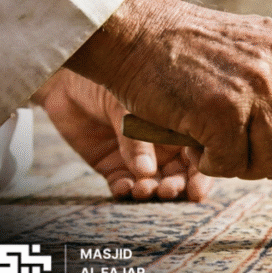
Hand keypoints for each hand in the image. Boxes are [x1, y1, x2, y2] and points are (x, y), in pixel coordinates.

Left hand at [32, 69, 211, 200]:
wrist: (71, 79)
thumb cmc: (109, 83)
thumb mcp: (127, 106)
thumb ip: (138, 140)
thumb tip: (147, 173)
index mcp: (178, 129)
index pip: (196, 158)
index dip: (200, 177)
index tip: (195, 191)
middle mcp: (163, 148)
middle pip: (178, 176)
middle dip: (175, 187)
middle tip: (167, 190)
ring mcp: (138, 160)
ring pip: (152, 185)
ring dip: (151, 192)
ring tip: (144, 190)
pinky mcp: (112, 167)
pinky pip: (122, 186)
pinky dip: (125, 191)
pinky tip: (124, 187)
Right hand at [65, 0, 271, 183]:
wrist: (138, 32)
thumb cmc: (196, 53)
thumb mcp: (262, 52)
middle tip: (266, 161)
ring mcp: (259, 84)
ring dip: (248, 165)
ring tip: (219, 139)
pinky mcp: (224, 107)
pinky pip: (235, 163)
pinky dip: (214, 163)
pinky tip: (196, 137)